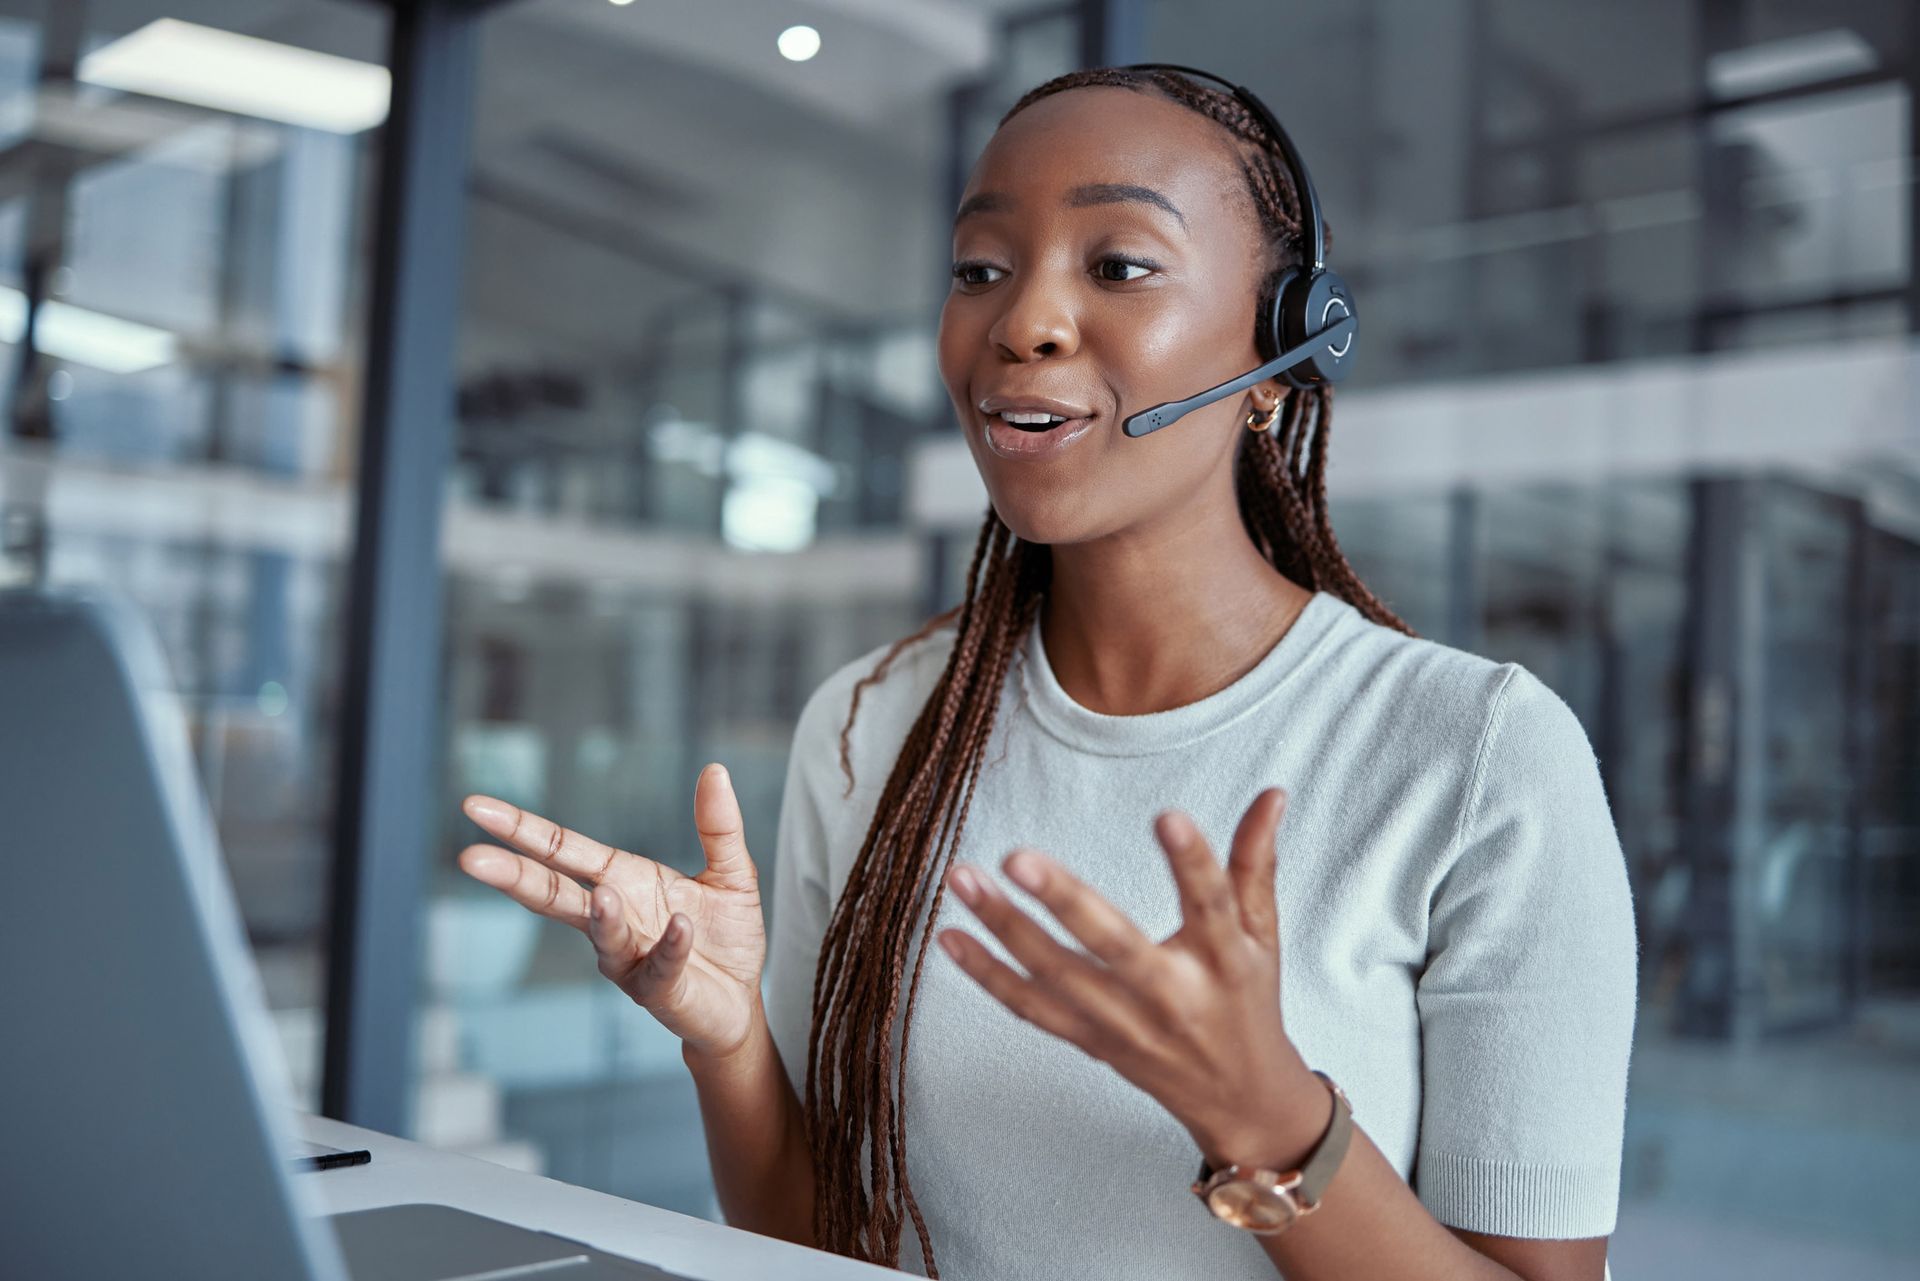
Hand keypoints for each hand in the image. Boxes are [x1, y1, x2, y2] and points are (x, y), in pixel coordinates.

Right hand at [457, 763, 766, 1061]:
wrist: (741, 999)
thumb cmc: (724, 935)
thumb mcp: (730, 871)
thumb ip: (718, 825)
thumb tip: (714, 769)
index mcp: (623, 879)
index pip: (562, 850)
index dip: (521, 829)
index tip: (475, 807)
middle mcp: (615, 917)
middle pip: (554, 893)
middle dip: (514, 876)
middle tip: (472, 859)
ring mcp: (631, 957)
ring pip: (603, 936)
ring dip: (601, 917)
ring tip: (601, 894)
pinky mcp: (660, 989)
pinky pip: (661, 965)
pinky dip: (670, 946)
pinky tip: (681, 927)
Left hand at [935, 787, 1321, 1165]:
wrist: (1237, 1100)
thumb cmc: (1247, 1001)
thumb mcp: (1262, 935)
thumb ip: (1255, 864)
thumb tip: (1272, 794)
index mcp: (1224, 962)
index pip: (1211, 905)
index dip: (1192, 862)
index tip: (1167, 816)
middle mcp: (1169, 997)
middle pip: (1114, 946)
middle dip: (1064, 902)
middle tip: (1017, 856)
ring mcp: (1124, 1024)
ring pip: (1056, 977)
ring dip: (1004, 928)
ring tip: (963, 877)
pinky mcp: (1090, 1041)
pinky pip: (1031, 1009)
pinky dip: (988, 976)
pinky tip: (949, 936)